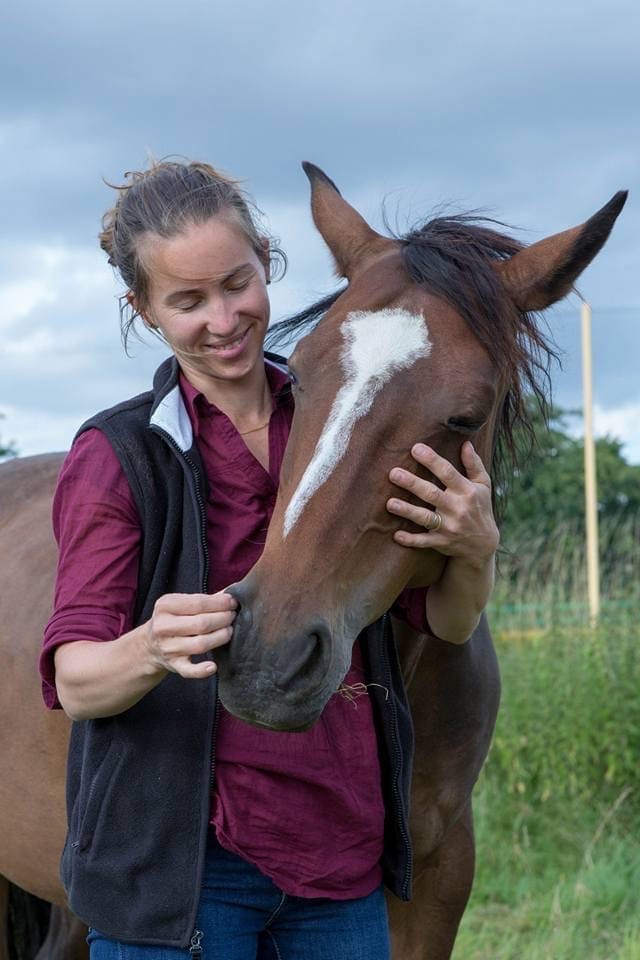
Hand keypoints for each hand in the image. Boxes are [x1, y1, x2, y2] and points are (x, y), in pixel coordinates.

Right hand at [144, 591, 237, 678]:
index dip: (220, 603)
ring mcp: (168, 647)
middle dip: (223, 619)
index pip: (198, 603)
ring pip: (200, 644)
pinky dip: (201, 670)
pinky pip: (188, 670)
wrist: (150, 644)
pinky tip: (212, 666)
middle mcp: (163, 626)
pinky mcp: (173, 665)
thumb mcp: (181, 604)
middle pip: (201, 623)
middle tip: (233, 616)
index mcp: (165, 606)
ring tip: (229, 631)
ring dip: (220, 637)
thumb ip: (204, 599)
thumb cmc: (173, 619)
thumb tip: (231, 594)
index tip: (233, 602)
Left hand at [386, 441, 498, 564]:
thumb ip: (474, 464)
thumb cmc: (480, 507)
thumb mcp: (483, 485)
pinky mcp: (441, 542)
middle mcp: (457, 509)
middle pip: (432, 494)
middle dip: (412, 484)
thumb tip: (466, 443)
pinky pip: (424, 541)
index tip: (415, 448)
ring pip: (425, 518)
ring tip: (390, 503)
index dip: (432, 460)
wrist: (484, 544)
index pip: (448, 473)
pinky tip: (396, 535)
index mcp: (466, 491)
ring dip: (407, 511)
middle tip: (394, 473)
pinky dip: (411, 539)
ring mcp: (449, 527)